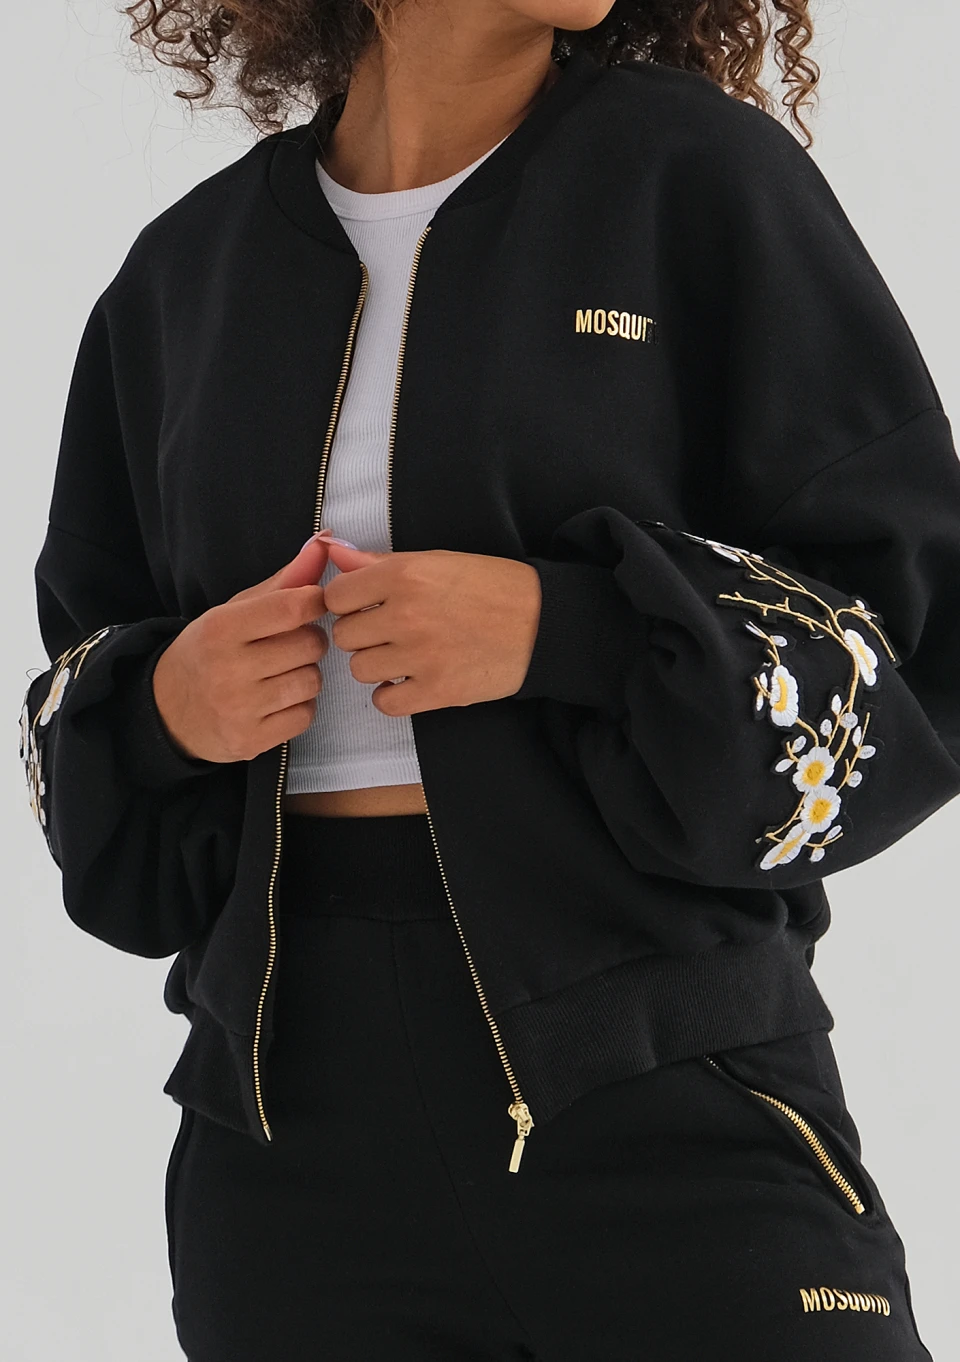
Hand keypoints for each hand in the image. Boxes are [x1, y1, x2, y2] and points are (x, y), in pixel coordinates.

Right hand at [152, 536, 331, 761]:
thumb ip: (284, 580)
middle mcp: (227, 669)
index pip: (292, 607)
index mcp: (221, 629)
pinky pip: (305, 716)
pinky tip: (278, 700)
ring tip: (283, 671)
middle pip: (310, 645)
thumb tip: (325, 541)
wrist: (167, 710)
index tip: (312, 605)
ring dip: (306, 674)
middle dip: (310, 641)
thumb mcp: (234, 610)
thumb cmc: (210, 650)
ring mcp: (239, 709)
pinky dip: (300, 706)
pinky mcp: (250, 741)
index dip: (315, 602)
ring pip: (312, 681)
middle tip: (291, 643)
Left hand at [323, 541, 541, 715]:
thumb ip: (379, 562)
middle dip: (362, 634)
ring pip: (360, 669)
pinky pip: (385, 702)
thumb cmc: (491, 587)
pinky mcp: (438, 691)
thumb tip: (333, 552)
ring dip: (377, 664)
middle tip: (389, 631)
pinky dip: (392, 694)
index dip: (349, 602)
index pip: (336, 596)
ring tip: (404, 654)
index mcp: (405, 575)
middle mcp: (407, 615)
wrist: (542, 622)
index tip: (366, 606)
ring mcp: (421, 656)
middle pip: (345, 636)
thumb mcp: (437, 561)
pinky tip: (409, 679)